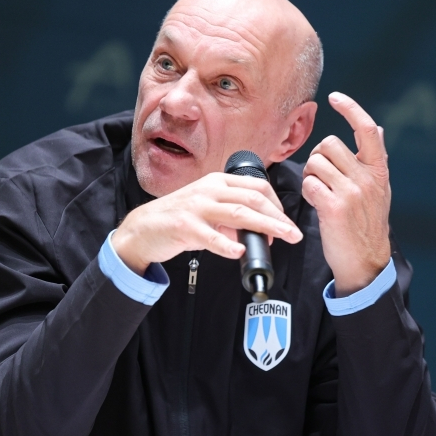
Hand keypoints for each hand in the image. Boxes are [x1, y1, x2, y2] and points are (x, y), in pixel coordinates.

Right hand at [111, 172, 302, 274]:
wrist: (142, 228)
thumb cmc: (178, 218)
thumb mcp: (207, 209)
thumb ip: (231, 217)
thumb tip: (258, 232)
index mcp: (217, 182)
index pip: (257, 186)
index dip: (276, 205)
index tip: (284, 223)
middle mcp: (209, 190)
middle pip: (253, 199)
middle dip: (278, 217)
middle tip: (293, 233)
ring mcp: (197, 207)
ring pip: (239, 214)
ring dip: (265, 227)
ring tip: (282, 239)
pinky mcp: (184, 226)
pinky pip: (210, 236)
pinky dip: (227, 245)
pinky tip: (239, 253)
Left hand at [302, 92, 391, 296]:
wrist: (366, 260)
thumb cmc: (368, 223)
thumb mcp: (380, 189)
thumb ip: (374, 160)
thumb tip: (377, 130)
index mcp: (379, 170)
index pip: (367, 129)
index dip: (351, 109)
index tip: (335, 97)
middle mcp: (367, 178)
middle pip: (329, 145)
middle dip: (318, 157)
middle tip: (321, 176)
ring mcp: (352, 192)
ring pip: (316, 163)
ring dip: (310, 175)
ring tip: (319, 190)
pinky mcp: (335, 208)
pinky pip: (310, 184)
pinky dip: (308, 191)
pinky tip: (316, 202)